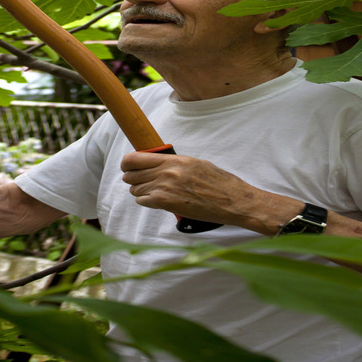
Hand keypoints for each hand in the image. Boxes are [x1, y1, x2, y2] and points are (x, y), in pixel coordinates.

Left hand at [120, 151, 292, 230]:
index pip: (135, 158)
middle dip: (132, 178)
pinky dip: (146, 201)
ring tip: (152, 191)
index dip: (127, 162)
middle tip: (139, 180)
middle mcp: (166, 173)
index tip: (128, 165)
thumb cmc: (219, 182)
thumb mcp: (195, 164)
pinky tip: (157, 200)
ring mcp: (165, 189)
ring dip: (140, 190)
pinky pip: (143, 201)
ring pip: (135, 189)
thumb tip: (158, 163)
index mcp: (174, 161)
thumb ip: (174, 164)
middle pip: (131, 174)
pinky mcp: (167, 204)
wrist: (233, 201)